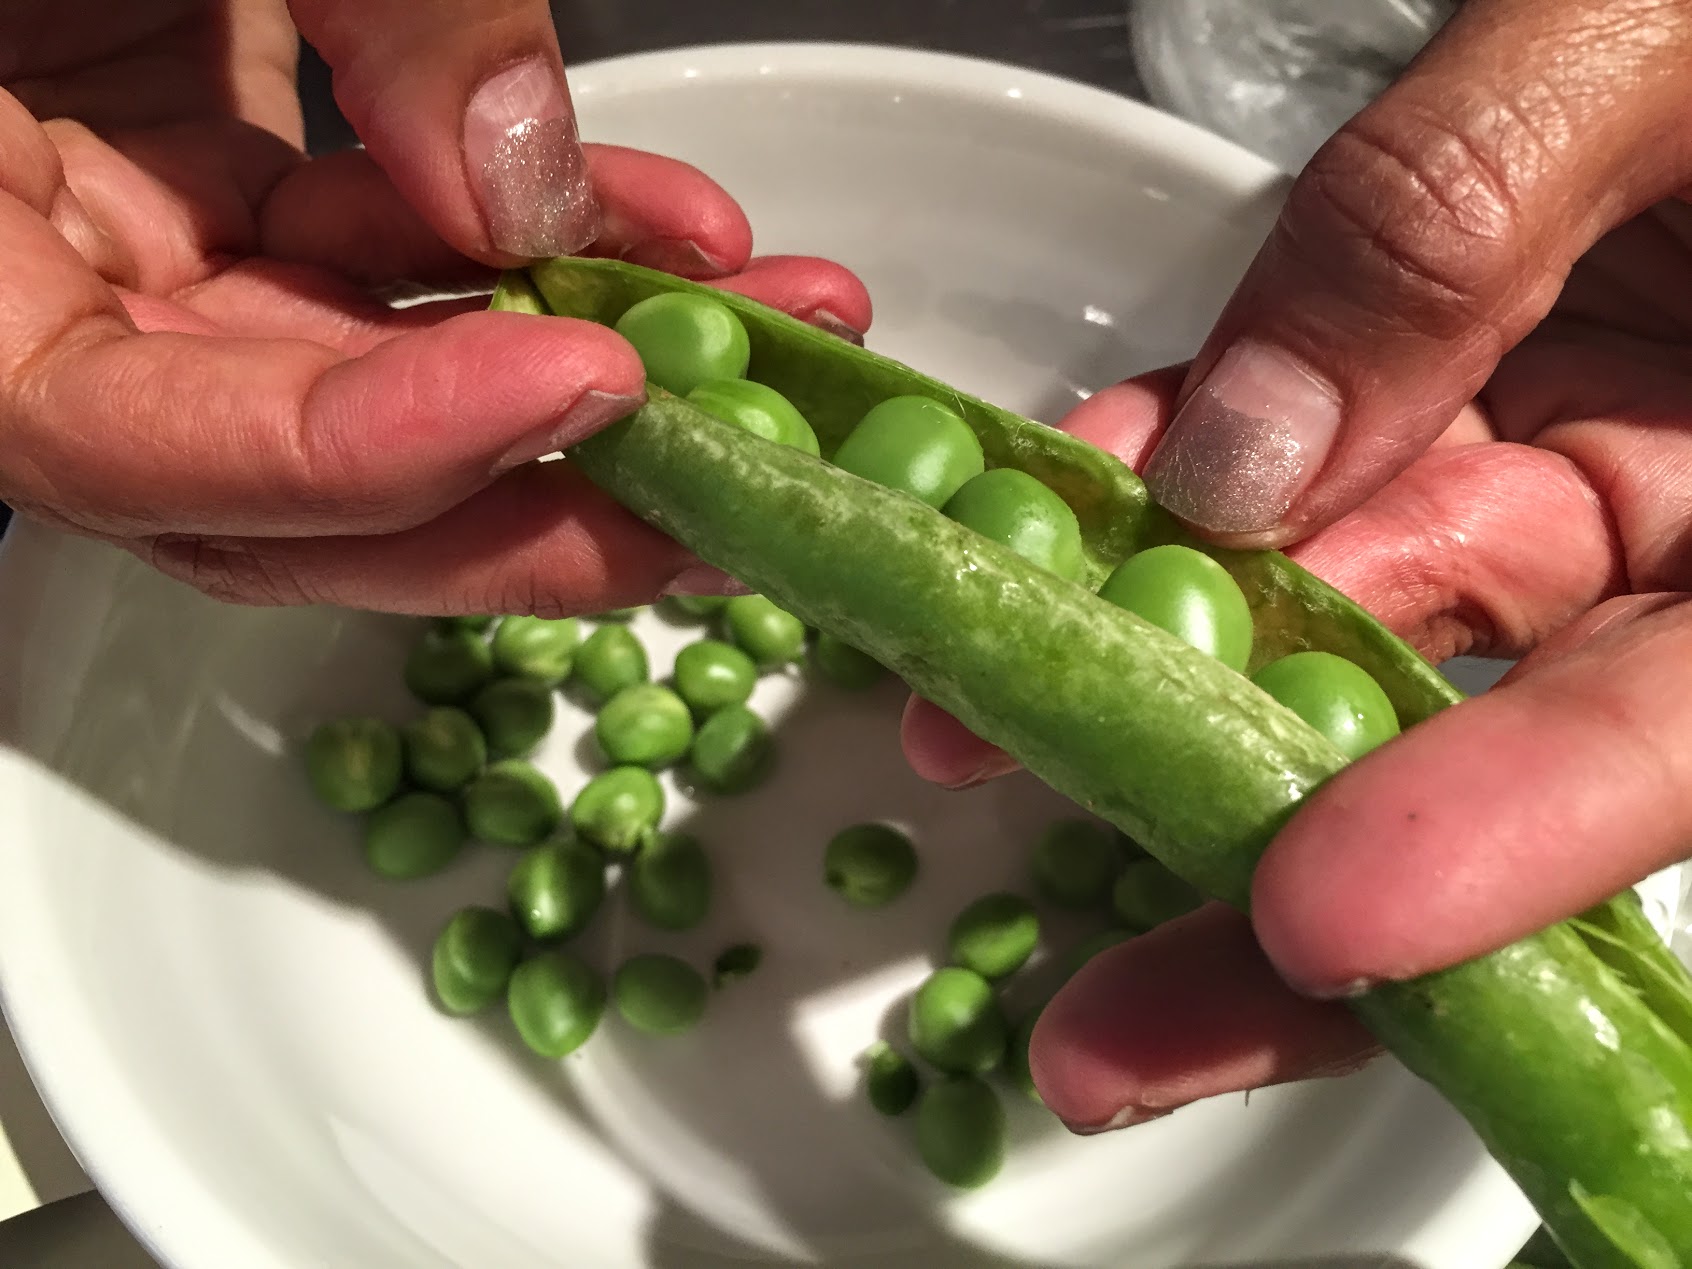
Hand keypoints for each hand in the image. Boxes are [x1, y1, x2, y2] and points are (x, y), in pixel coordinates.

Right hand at [0, 0, 870, 614]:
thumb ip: (365, 9)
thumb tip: (521, 182)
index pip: (119, 443)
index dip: (351, 452)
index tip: (570, 388)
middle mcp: (21, 271)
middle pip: (275, 484)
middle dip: (524, 496)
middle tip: (726, 488)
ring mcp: (118, 229)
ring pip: (361, 376)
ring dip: (577, 366)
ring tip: (773, 333)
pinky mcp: (205, 177)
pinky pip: (386, 255)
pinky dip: (531, 247)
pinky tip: (678, 232)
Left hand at [906, 0, 1691, 1130]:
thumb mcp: (1659, 44)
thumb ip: (1468, 220)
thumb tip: (1257, 461)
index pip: (1677, 723)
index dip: (1515, 841)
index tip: (1329, 925)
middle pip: (1494, 754)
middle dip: (1282, 873)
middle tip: (1105, 1032)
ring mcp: (1578, 470)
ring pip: (1368, 628)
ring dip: (1165, 691)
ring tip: (975, 755)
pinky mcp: (1470, 408)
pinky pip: (1315, 472)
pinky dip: (1178, 494)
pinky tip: (1055, 519)